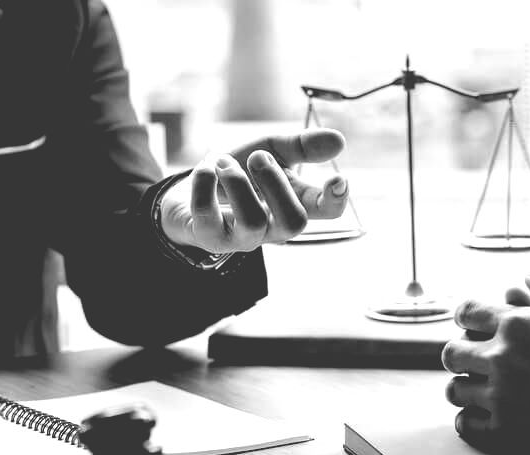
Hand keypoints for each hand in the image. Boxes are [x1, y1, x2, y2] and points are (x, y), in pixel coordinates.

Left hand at [160, 128, 348, 252]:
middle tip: (258, 157)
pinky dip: (205, 185)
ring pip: (252, 222)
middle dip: (276, 183)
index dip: (336, 201)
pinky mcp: (209, 237)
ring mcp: (241, 237)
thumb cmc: (238, 171)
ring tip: (223, 162)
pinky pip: (208, 217)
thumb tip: (339, 141)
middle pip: (293, 223)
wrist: (190, 190)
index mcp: (292, 203)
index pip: (325, 212)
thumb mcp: (270, 149)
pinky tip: (205, 170)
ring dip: (238, 183)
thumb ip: (301, 146)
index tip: (338, 178)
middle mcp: (271, 227)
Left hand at [441, 274, 529, 454]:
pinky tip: (482, 415)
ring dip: (465, 387)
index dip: (467, 318)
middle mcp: (501, 357)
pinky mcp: (507, 428)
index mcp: (517, 323)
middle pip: (452, 353)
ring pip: (455, 390)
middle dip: (461, 354)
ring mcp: (501, 395)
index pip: (466, 313)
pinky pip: (467, 423)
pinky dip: (470, 419)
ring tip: (478, 388)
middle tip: (473, 360)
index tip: (473, 327)